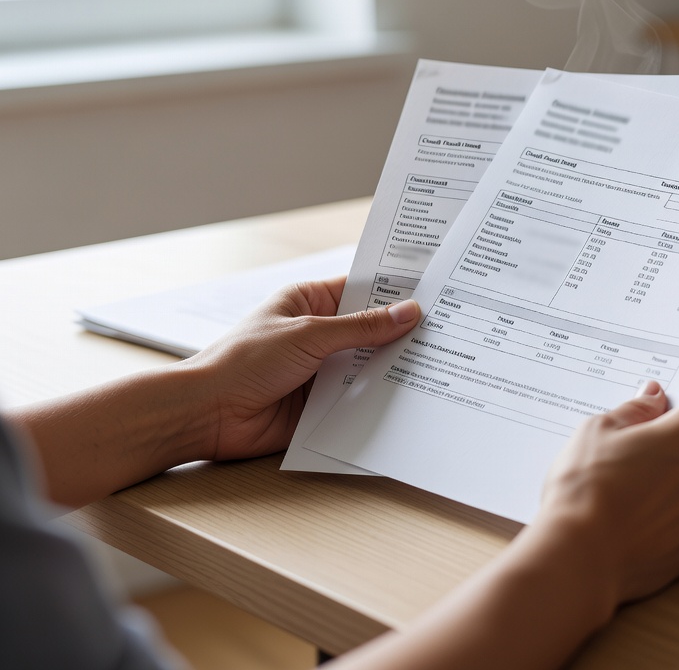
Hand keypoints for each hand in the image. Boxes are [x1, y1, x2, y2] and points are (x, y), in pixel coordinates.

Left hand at [185, 276, 419, 461]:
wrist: (207, 414)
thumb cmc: (243, 361)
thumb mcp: (308, 334)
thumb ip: (361, 327)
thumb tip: (407, 312)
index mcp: (309, 302)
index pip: (362, 289)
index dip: (395, 289)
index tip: (433, 288)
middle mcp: (318, 334)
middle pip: (370, 329)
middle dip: (402, 331)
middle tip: (447, 327)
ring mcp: (321, 370)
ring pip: (368, 365)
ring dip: (393, 366)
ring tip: (438, 360)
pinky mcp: (323, 404)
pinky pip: (359, 398)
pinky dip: (380, 398)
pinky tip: (411, 395)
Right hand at [531, 381, 678, 607]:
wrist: (579, 560)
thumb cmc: (587, 493)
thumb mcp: (599, 429)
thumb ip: (636, 410)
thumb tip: (652, 399)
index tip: (661, 408)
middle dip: (672, 446)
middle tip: (630, 454)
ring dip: (671, 484)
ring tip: (626, 493)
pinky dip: (666, 519)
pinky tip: (632, 520)